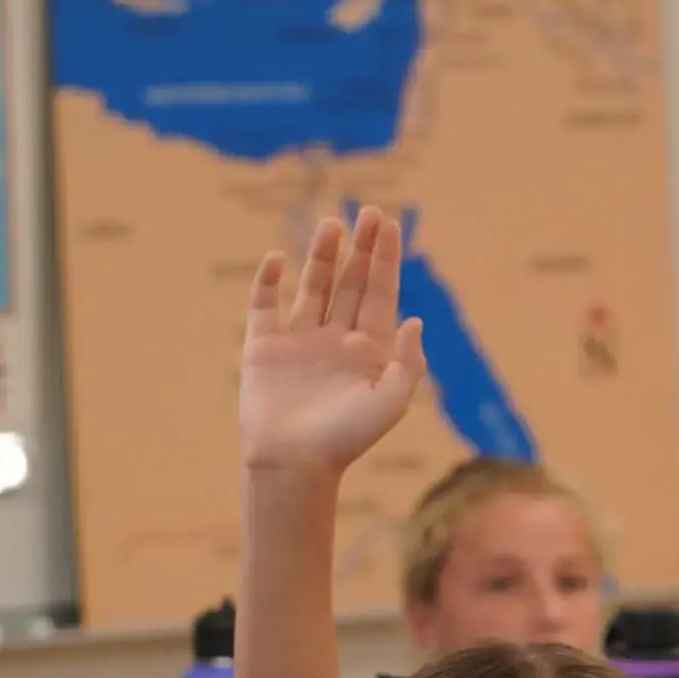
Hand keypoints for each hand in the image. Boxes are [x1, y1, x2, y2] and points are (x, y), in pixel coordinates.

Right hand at [239, 206, 426, 475]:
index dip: (385, 259)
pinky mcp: (264, 348)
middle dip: (360, 249)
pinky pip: (265, 306)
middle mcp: (334, 340)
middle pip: (350, 283)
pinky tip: (280, 259)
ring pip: (312, 287)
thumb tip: (415, 319)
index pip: (380, 293)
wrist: (293, 464)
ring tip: (332, 225)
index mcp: (367, 351)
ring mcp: (298, 342)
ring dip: (322, 256)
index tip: (391, 224)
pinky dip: (269, 282)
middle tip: (369, 212)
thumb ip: (407, 362)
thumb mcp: (390, 402)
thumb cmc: (345, 440)